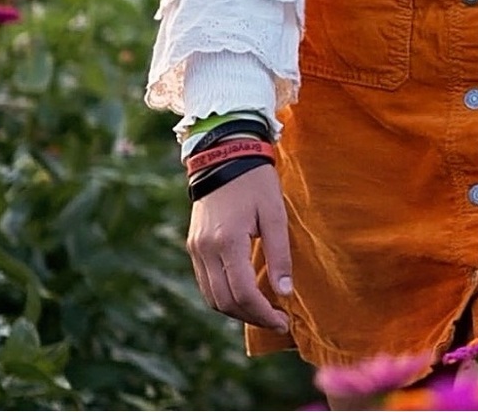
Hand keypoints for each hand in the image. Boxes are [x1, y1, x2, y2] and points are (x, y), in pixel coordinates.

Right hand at [187, 163, 292, 330]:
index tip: (284, 321)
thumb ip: (279, 254)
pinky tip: (244, 293)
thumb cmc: (255, 181)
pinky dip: (224, 295)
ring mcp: (195, 248)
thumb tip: (285, 292)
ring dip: (236, 310)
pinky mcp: (193, 245)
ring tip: (263, 310)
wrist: (224, 155)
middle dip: (252, 317)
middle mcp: (206, 250)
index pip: (243, 294)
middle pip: (225, 302)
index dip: (264, 314)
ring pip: (212, 297)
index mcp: (228, 241)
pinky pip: (205, 282)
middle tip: (277, 320)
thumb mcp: (275, 213)